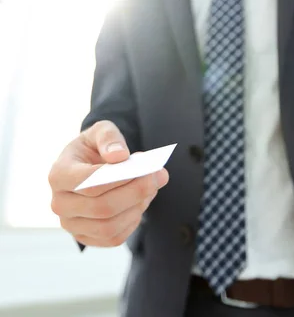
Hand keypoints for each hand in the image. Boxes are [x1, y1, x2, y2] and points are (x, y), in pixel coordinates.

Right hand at [48, 120, 168, 246]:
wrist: (88, 166)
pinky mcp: (85, 237)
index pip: (88, 184)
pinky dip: (133, 221)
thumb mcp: (100, 131)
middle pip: (101, 208)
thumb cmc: (94, 147)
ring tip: (153, 187)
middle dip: (136, 192)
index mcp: (58, 174)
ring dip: (137, 207)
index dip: (119, 178)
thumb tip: (120, 156)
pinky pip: (113, 238)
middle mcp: (59, 204)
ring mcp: (71, 224)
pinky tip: (142, 202)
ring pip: (108, 227)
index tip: (145, 168)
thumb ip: (109, 137)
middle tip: (160, 176)